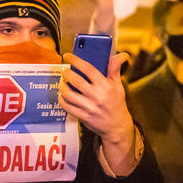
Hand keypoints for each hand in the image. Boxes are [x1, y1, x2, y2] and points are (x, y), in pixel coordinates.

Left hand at [59, 52, 136, 173]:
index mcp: (106, 86)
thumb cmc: (117, 104)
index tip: (68, 56)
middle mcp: (97, 96)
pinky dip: (61, 99)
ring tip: (62, 82)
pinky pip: (67, 106)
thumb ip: (115, 69)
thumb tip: (121, 55)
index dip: (76, 60)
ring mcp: (90, 107)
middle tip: (64, 70)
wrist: (117, 126)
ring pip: (69, 94)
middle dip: (66, 73)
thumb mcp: (118, 85)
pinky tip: (62, 95)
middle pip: (76, 80)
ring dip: (62, 86)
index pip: (88, 69)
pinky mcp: (83, 116)